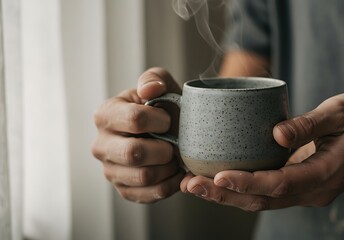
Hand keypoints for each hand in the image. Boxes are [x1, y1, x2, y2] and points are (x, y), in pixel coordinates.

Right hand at [92, 67, 184, 202]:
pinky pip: (150, 194)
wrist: (168, 132)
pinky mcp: (124, 190)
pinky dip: (170, 184)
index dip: (161, 121)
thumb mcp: (160, 85)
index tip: (169, 119)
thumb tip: (149, 89)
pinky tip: (175, 172)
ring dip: (168, 167)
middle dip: (164, 148)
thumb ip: (154, 79)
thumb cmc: (162, 107)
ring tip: (174, 157)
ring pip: (144, 176)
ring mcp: (110, 170)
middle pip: (134, 152)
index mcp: (106, 115)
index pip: (135, 120)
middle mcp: (101, 145)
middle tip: (174, 143)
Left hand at [180, 92, 343, 210]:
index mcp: (325, 174)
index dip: (248, 182)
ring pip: (261, 200)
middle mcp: (314, 190)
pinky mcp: (300, 186)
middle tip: (190, 183)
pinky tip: (217, 180)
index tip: (218, 177)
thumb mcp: (342, 112)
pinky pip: (267, 192)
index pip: (280, 184)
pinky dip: (240, 189)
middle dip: (224, 195)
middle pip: (263, 199)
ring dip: (226, 196)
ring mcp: (307, 192)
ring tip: (193, 184)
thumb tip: (275, 133)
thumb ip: (310, 123)